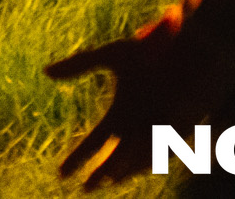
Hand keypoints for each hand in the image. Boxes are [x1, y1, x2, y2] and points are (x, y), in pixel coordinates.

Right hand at [43, 8, 213, 189]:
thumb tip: (45, 72)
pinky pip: (163, 147)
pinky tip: (138, 162)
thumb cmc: (151, 51)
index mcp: (120, 114)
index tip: (61, 173)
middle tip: (85, 188)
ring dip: (123, 168)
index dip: (77, 157)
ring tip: (108, 178)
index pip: (94, 142)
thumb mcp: (112, 55)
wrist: (189, 49)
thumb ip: (80, 64)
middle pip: (114, 157)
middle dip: (100, 172)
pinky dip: (149, 154)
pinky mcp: (178, 129)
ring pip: (138, 157)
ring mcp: (158, 130)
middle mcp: (137, 128)